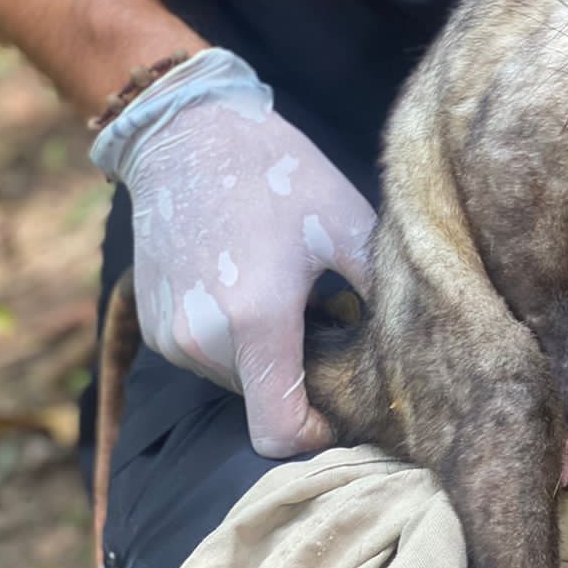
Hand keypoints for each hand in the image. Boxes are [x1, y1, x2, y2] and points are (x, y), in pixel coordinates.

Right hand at [91, 49, 376, 456]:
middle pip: (262, 405)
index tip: (342, 409)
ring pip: (235, 382)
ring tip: (289, 295)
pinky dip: (234, 340)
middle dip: (300, 383)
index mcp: (257, 321)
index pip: (279, 433)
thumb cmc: (277, 172)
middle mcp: (203, 340)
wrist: (186, 131)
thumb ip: (381, 293)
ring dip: (267, 358)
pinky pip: (206, 357)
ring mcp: (170, 336)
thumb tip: (415, 346)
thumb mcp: (347, 225)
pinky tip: (251, 286)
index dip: (316, 435)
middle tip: (326, 323)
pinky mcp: (152, 324)